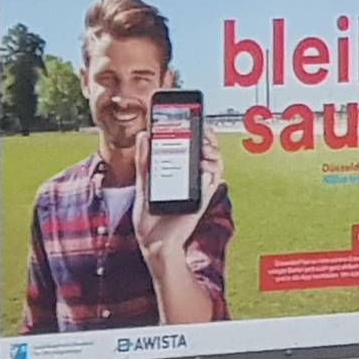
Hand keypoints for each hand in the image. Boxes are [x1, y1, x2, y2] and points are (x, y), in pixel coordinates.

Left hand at [133, 130, 222, 260]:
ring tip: (201, 148)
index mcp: (180, 174)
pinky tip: (204, 168)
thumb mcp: (143, 183)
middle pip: (209, 153)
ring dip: (211, 153)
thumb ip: (145, 160)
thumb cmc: (149, 216)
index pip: (194, 147)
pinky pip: (212, 184)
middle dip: (207, 138)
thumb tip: (144, 135)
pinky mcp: (201, 201)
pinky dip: (210, 174)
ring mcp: (199, 190)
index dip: (198, 131)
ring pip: (215, 165)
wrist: (153, 242)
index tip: (193, 117)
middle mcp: (192, 180)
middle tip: (200, 130)